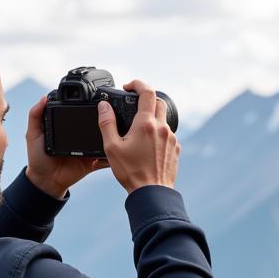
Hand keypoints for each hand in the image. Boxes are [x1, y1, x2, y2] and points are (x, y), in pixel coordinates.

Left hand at [24, 94, 110, 198]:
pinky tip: (115, 149)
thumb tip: (43, 98)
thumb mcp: (33, 134)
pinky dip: (110, 155)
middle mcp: (78, 136)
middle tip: (108, 114)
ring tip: (115, 129)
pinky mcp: (91, 162)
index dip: (85, 106)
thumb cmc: (37, 158)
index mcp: (67, 127)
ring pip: (101, 140)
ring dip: (108, 135)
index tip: (94, 98)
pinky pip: (104, 159)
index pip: (78, 114)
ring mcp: (87, 149)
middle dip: (102, 120)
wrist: (45, 181)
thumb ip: (35, 116)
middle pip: (93, 125)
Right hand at [97, 79, 179, 194]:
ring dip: (152, 119)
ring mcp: (171, 139)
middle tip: (134, 107)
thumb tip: (103, 106)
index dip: (137, 84)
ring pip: (163, 120)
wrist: (152, 193)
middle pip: (157, 102)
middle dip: (146, 100)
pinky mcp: (176, 149)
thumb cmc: (131, 172)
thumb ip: (107, 123)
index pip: (147, 91)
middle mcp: (162, 128)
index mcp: (146, 124)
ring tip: (139, 131)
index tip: (129, 87)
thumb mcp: (112, 147)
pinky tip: (148, 146)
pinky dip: (158, 134)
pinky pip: (168, 134)